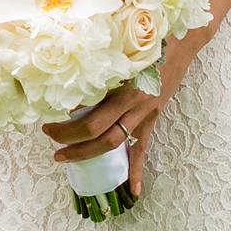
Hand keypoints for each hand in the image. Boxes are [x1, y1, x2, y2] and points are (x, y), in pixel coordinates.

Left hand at [41, 30, 204, 198]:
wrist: (183, 41)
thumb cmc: (149, 39)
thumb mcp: (121, 50)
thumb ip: (99, 66)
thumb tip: (70, 84)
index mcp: (122, 85)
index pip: (89, 112)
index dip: (66, 121)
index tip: (47, 118)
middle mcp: (133, 102)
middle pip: (97, 131)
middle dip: (69, 139)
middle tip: (49, 138)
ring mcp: (144, 112)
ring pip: (113, 143)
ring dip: (86, 153)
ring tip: (64, 157)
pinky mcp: (152, 117)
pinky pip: (141, 148)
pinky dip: (135, 170)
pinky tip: (132, 190)